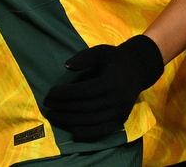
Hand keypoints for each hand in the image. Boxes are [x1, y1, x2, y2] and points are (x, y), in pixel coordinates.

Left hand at [41, 34, 163, 141]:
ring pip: (91, 121)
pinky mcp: (121, 120)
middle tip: (46, 105)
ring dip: (70, 121)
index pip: (83, 91)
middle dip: (62, 107)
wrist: (139, 69)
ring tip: (53, 116)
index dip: (65, 94)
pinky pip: (103, 131)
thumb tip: (66, 66)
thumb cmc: (115, 59)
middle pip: (85, 108)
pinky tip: (73, 132)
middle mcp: (117, 99)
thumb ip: (83, 57)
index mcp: (111, 82)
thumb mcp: (101, 51)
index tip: (49, 93)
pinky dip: (88, 134)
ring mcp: (120, 112)